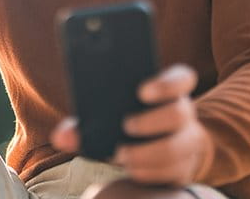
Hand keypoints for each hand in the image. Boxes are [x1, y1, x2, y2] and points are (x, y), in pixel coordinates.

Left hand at [50, 64, 211, 185]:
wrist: (155, 152)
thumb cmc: (128, 126)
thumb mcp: (109, 119)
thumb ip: (85, 124)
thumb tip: (61, 137)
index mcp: (168, 92)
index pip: (181, 78)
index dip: (166, 83)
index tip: (142, 91)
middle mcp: (183, 114)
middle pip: (179, 113)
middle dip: (151, 121)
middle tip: (126, 126)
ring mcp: (187, 142)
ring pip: (178, 147)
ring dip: (147, 153)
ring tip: (122, 155)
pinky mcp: (184, 168)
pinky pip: (173, 172)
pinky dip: (149, 172)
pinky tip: (133, 170)